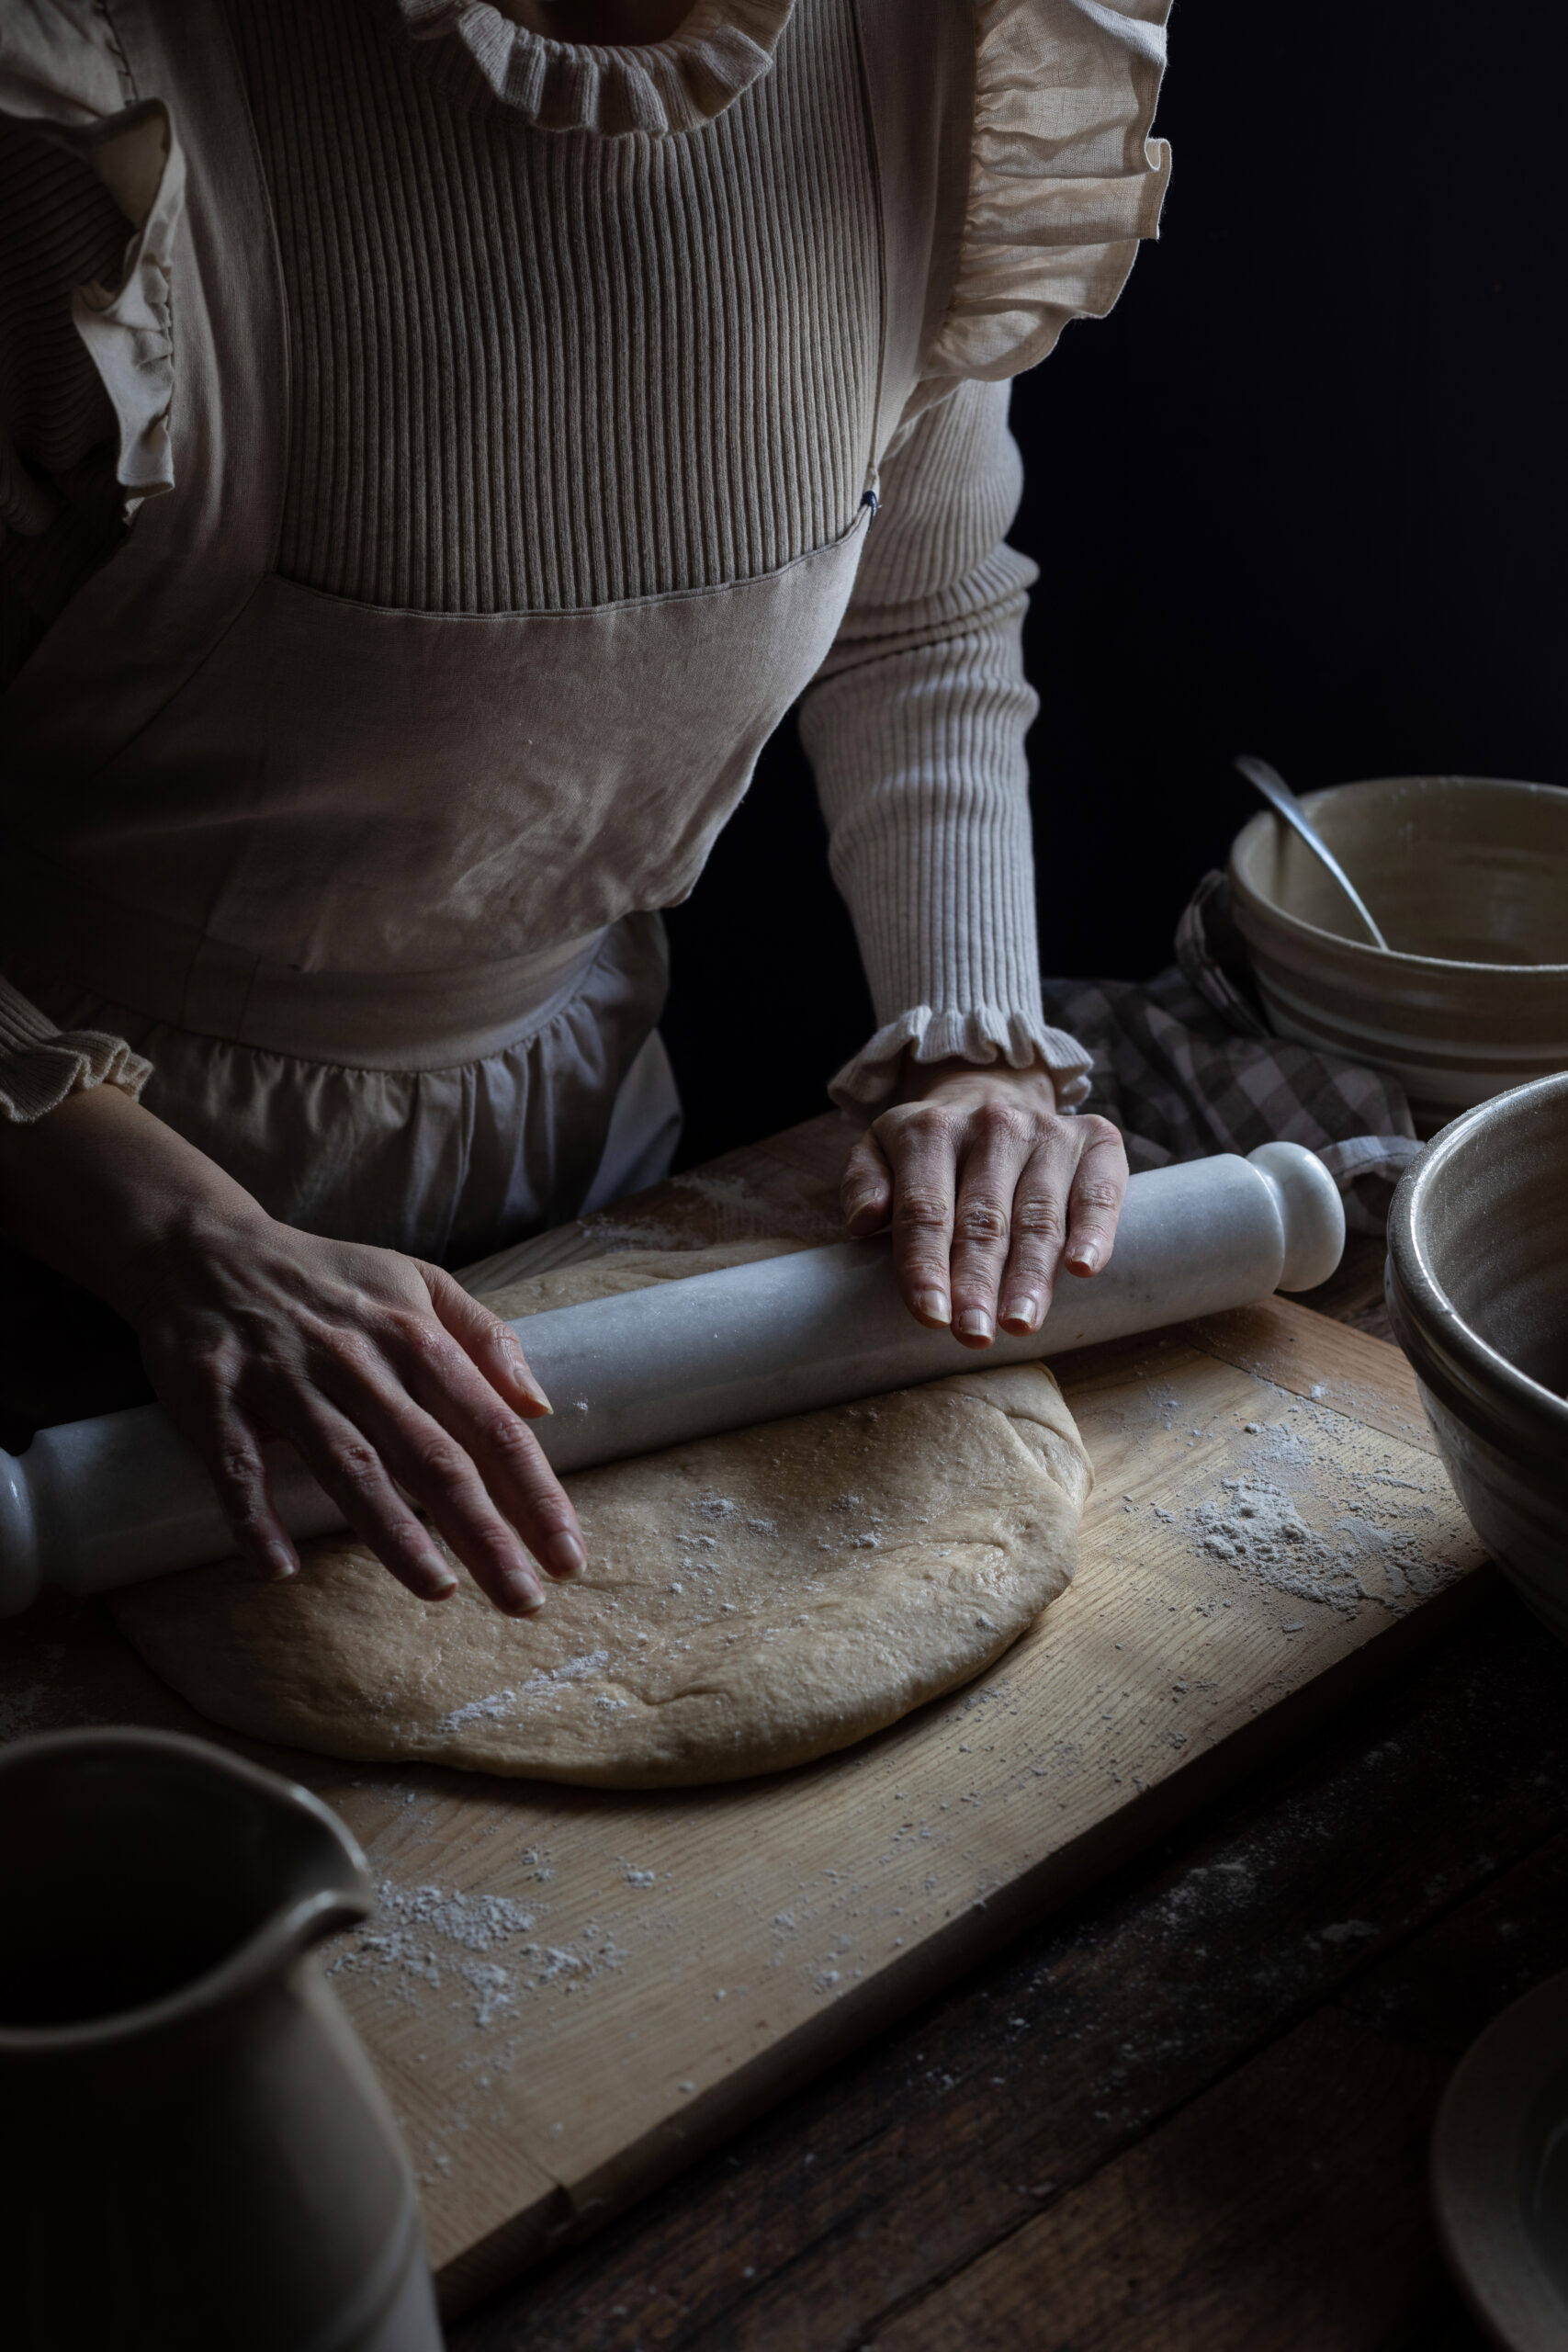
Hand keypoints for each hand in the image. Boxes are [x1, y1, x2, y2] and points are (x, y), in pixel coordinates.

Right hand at [0, 1087, 583, 1611]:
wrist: (203, 1249)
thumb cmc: (329, 1281)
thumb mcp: (418, 1282)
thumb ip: (484, 1338)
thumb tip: (539, 1405)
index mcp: (415, 1336)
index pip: (490, 1425)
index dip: (533, 1493)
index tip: (566, 1556)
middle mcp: (357, 1360)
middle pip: (433, 1457)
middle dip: (483, 1532)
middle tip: (523, 1601)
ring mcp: (285, 1380)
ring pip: (349, 1464)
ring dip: (392, 1532)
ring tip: (438, 1589)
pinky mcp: (214, 1397)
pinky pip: (236, 1467)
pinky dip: (254, 1518)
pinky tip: (278, 1569)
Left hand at [840, 1058, 1128, 1346]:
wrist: (994, 1091)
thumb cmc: (933, 1148)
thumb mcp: (881, 1150)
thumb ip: (862, 1182)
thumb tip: (865, 1220)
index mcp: (931, 1131)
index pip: (925, 1208)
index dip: (926, 1265)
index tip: (930, 1316)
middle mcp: (993, 1125)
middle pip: (983, 1219)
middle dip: (977, 1283)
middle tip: (974, 1335)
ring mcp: (1047, 1132)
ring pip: (1038, 1216)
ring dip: (1030, 1275)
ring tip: (1019, 1323)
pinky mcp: (1094, 1141)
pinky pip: (1098, 1193)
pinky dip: (1094, 1231)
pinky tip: (1083, 1269)